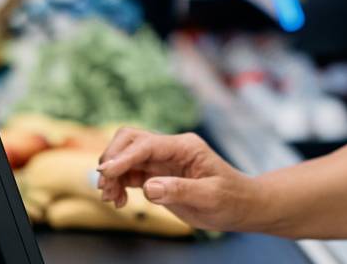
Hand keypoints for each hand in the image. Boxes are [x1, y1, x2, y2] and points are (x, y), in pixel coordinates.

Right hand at [94, 128, 263, 232]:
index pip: (147, 144)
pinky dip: (118, 184)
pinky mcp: (157, 175)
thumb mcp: (210, 197)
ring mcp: (162, 161)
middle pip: (130, 140)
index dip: (124, 157)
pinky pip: (129, 173)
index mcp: (185, 146)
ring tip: (110, 198)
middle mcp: (171, 148)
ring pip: (125, 156)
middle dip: (112, 159)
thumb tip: (149, 188)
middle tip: (105, 186)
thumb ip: (180, 190)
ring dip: (112, 174)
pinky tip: (119, 200)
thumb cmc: (232, 199)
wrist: (241, 206)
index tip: (107, 173)